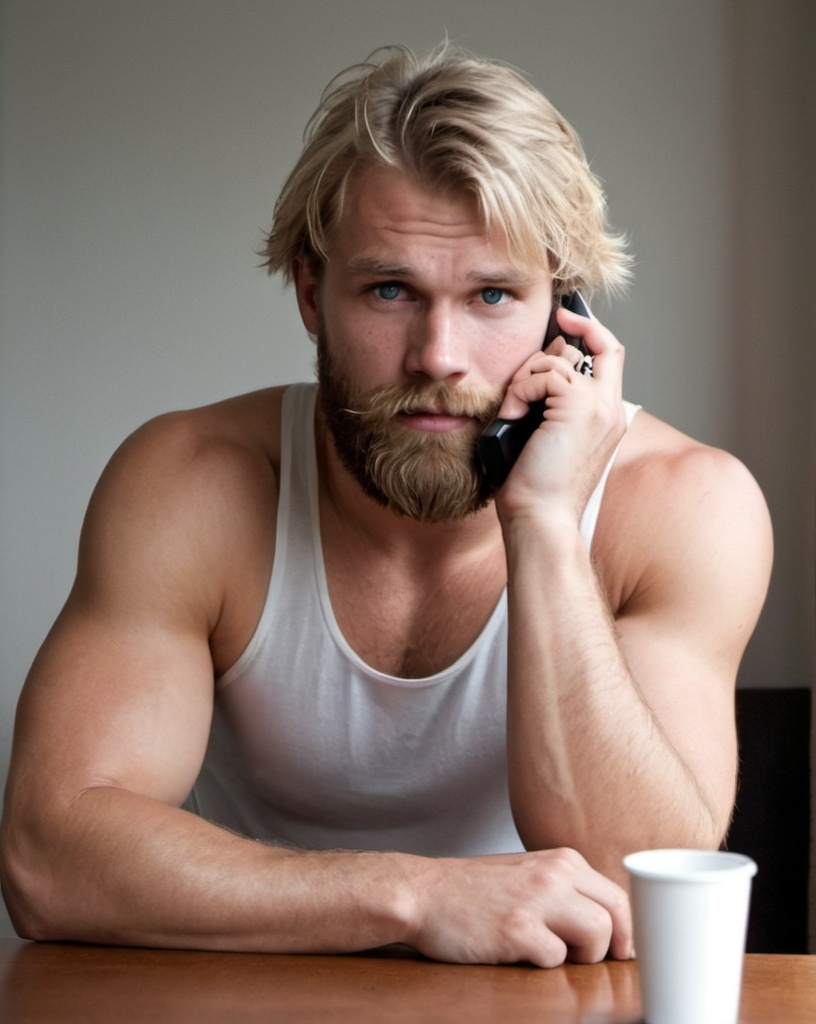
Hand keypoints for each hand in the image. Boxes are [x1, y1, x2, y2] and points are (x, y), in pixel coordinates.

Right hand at [407, 847, 632, 966]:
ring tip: (554, 955)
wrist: (423, 893)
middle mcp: (553, 874)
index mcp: (560, 860)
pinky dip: (544, 965)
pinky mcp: (517, 929)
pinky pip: (556, 958)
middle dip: (617, 945)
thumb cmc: (475, 891)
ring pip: (597, 934)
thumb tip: (609, 925)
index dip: (626, 929)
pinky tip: (520, 955)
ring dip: (582, 956)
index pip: (617, 895)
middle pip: (618, 912)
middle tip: (602, 961)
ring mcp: (536, 900)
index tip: (620, 950)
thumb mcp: (528, 874)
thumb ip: (565, 889)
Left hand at [494, 308, 625, 522]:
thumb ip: (552, 402)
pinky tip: (512, 417)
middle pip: (603, 343)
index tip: (564, 318)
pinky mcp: (578, 406)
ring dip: (526, 379)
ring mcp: (598, 407)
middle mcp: (611, 410)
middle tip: (530, 365)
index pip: (611, 356)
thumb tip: (540, 367)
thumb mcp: (547, 437)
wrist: (540, 518)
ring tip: (514, 411)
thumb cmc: (536, 488)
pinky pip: (544, 375)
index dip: (591, 331)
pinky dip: (520, 391)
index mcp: (608, 418)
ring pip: (560, 359)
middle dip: (564, 337)